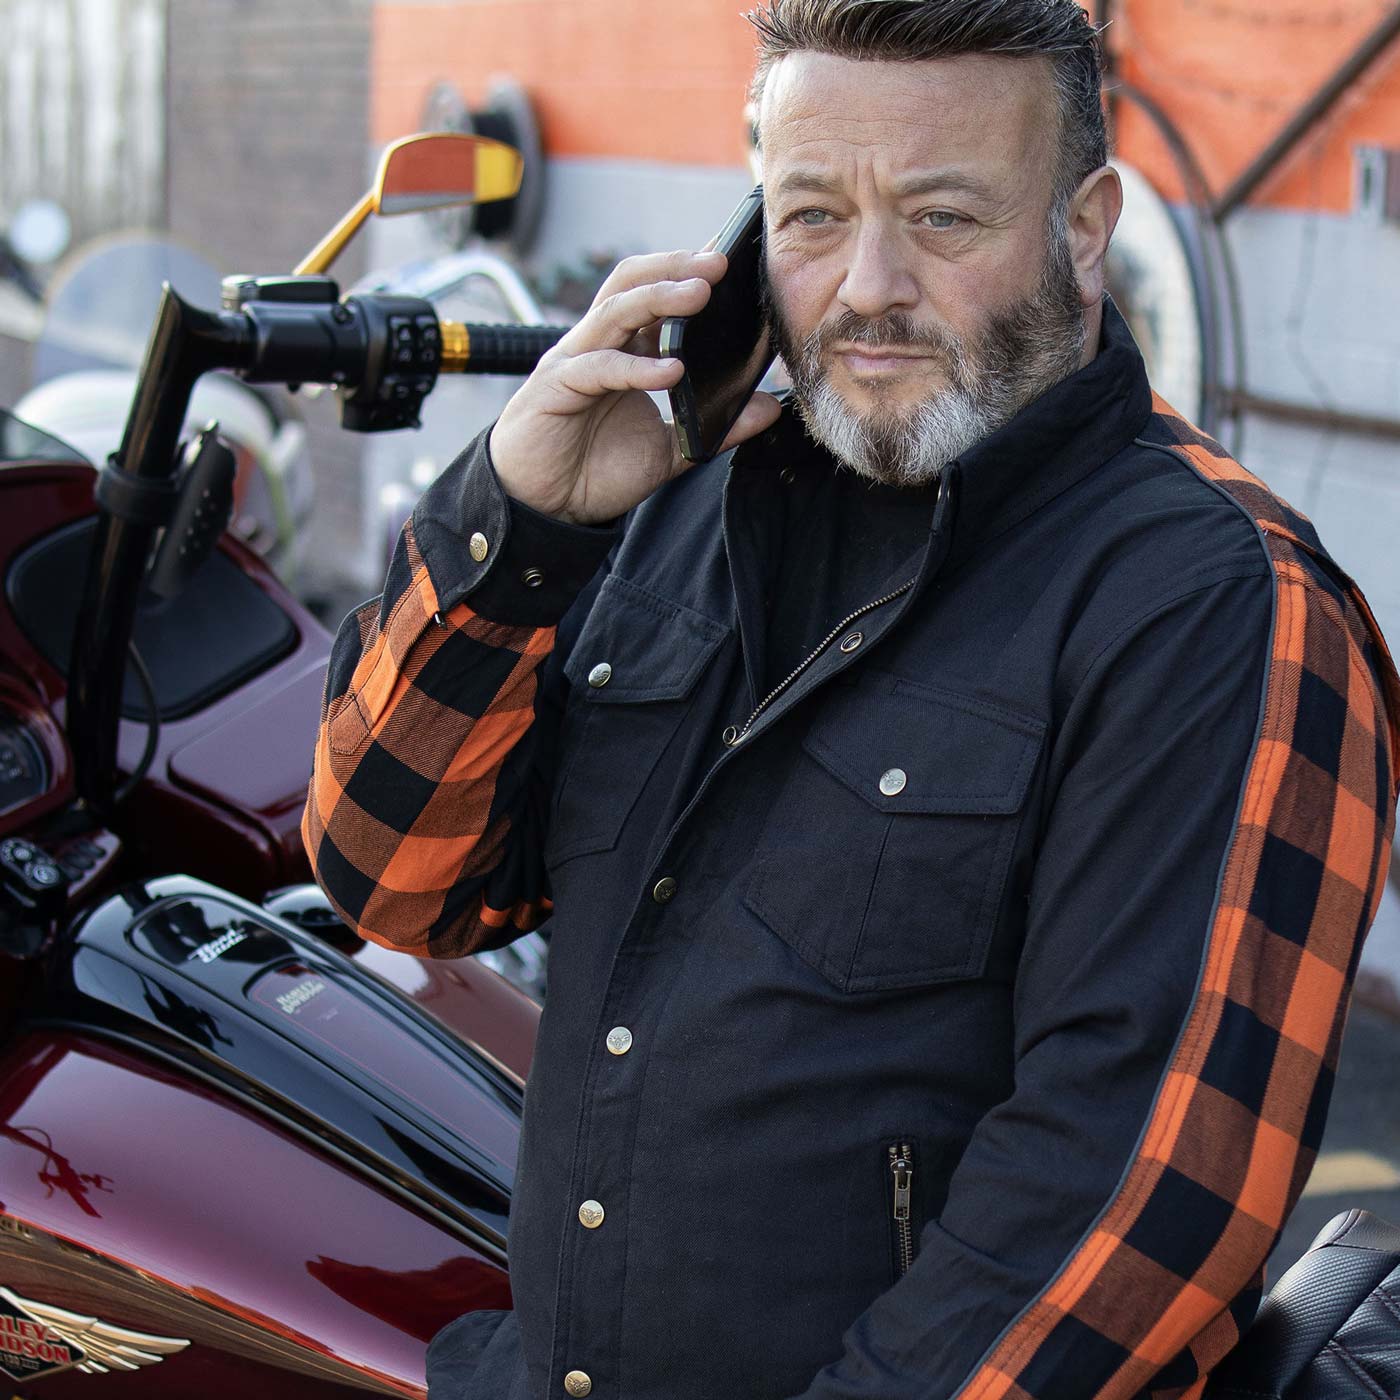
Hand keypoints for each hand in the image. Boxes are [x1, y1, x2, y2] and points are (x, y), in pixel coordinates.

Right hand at [488, 248, 781, 524]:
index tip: (731, 260)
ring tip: (700, 294)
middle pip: (630, 283)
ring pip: (614, 311)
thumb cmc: (595, 472)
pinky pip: (599, 368)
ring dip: (658, 298)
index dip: (686, 272)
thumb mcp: (670, 450)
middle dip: (674, 267)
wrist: (545, 509)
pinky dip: (636, 367)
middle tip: (719, 262)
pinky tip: (671, 371)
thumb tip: (770, 408)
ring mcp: (573, 362)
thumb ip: (717, 428)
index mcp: (622, 351)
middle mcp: (597, 346)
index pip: (653, 294)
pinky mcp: (556, 389)